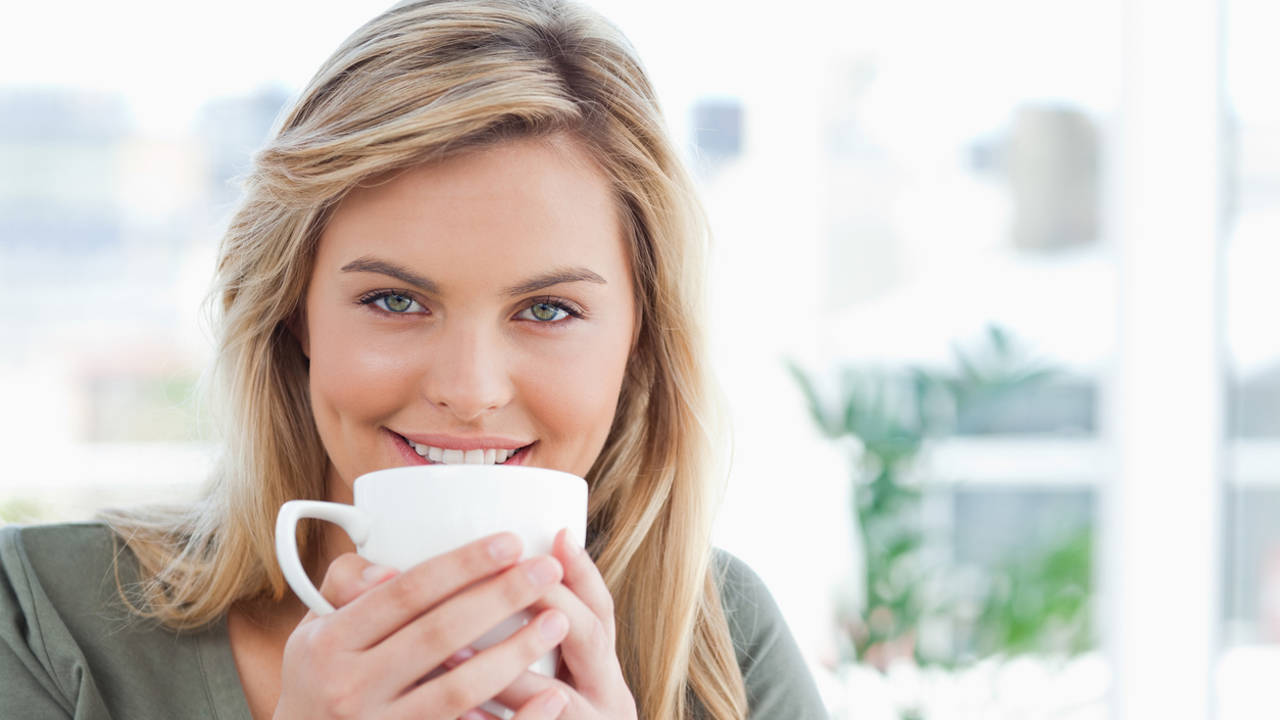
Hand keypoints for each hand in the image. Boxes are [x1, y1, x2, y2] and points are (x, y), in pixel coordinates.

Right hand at [272, 533, 570, 719]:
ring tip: (557, 622)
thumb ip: (346, 584)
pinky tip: (553, 695)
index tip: (511, 542)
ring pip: (458, 689)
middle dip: (500, 598)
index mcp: (329, 643)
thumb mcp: (314, 630)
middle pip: (439, 634)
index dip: (461, 565)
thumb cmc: (321, 679)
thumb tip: (391, 567)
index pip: (405, 593)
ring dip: (515, 653)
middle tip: (548, 570)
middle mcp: (350, 688)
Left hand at [448, 529, 637, 719]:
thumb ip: (550, 635)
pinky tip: (458, 713)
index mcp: (605, 671)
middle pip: (589, 640)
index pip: (603, 611)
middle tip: (503, 577)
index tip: (555, 538)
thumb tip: (524, 559)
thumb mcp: (567, 676)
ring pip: (555, 700)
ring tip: (453, 650)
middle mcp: (608, 700)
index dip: (582, 573)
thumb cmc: (563, 719)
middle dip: (547, 604)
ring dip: (505, 671)